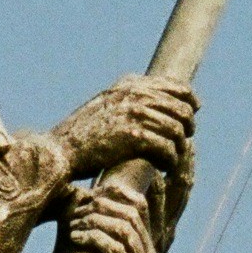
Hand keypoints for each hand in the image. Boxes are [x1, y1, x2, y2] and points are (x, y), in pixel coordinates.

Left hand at [53, 168, 170, 252]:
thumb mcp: (91, 251)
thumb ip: (97, 226)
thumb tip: (89, 192)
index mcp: (147, 248)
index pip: (147, 207)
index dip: (127, 188)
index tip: (109, 180)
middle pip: (133, 212)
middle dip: (104, 203)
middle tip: (81, 204)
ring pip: (124, 228)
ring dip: (95, 219)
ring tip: (74, 222)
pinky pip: (115, 248)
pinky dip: (93, 237)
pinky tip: (75, 236)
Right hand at [57, 75, 197, 187]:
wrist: (58, 151)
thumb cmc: (81, 135)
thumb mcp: (104, 105)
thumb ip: (128, 99)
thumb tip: (158, 102)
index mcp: (128, 85)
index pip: (176, 86)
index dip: (190, 101)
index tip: (193, 113)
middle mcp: (134, 95)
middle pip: (182, 109)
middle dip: (187, 126)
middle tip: (182, 141)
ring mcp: (134, 115)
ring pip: (178, 130)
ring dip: (178, 148)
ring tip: (170, 159)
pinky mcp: (134, 138)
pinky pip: (168, 149)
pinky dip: (169, 160)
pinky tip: (163, 167)